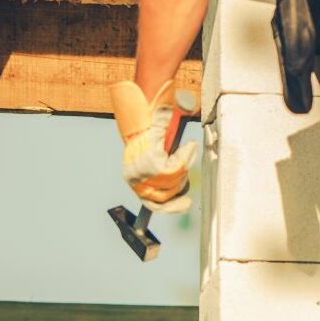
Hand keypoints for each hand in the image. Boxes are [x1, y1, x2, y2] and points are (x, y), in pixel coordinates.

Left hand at [109, 79, 197, 211]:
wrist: (143, 112)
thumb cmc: (150, 132)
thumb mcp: (156, 158)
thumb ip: (162, 175)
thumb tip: (178, 194)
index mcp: (133, 179)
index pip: (152, 204)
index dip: (170, 207)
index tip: (185, 204)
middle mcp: (135, 178)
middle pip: (167, 194)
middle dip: (181, 180)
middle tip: (185, 161)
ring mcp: (142, 172)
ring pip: (173, 181)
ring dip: (184, 166)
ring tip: (185, 151)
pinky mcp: (152, 163)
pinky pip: (177, 168)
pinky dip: (185, 157)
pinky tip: (186, 146)